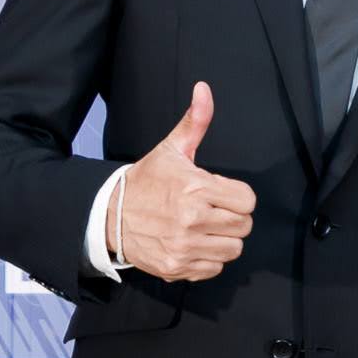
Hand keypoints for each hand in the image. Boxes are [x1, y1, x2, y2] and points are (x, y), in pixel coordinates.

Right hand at [116, 83, 257, 281]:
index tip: (221, 193)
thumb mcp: (171, 149)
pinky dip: (208, 259)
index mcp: (196, 188)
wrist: (109, 214)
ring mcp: (184, 247)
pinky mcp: (177, 267)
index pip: (248, 200)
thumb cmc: (147, 181)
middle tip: (213, 210)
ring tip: (205, 227)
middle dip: (232, 217)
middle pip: (244, 226)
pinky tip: (193, 243)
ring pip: (233, 250)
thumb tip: (204, 89)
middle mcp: (193, 220)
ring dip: (223, 240)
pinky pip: (214, 269)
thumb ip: (195, 121)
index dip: (237, 195)